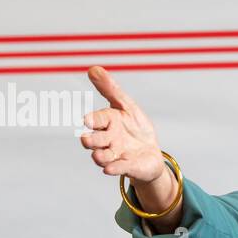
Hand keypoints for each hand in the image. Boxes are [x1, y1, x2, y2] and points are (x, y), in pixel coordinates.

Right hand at [79, 66, 164, 182]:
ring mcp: (116, 154)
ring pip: (103, 156)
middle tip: (87, 140)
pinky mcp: (127, 167)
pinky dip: (114, 168)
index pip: (97, 119)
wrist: (150, 152)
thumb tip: (93, 68)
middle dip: (91, 140)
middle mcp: (107, 139)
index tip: (88, 120)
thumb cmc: (135, 126)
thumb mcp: (126, 105)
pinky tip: (109, 169)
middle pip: (95, 140)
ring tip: (98, 157)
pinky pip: (119, 168)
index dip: (93, 120)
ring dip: (100, 156)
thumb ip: (110, 89)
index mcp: (107, 122)